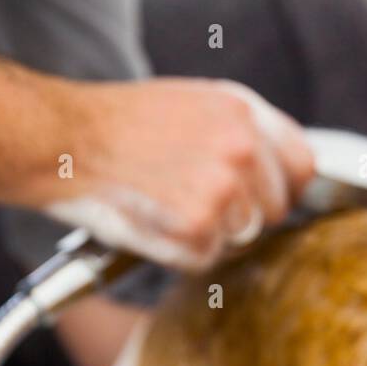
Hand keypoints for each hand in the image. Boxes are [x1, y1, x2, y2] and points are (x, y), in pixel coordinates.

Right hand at [0, 41, 314, 270]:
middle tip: (190, 202)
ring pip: (241, 240)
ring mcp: (223, 189)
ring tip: (165, 205)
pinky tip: (153, 222)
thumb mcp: (194, 105)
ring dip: (207, 236)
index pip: (302, 165)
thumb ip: (242, 134)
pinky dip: (178, 253)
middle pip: (274, 211)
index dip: (283, 188)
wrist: (64, 140)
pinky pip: (206, 260)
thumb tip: (276, 171)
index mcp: (242, 111)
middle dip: (240, 217)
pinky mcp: (199, 228)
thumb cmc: (117, 125)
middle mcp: (241, 147)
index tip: (264, 199)